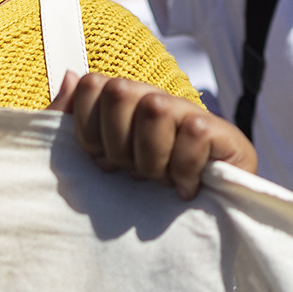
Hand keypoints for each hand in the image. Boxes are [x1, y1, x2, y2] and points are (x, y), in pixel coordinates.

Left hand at [51, 71, 257, 198]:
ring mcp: (189, 112)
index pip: (92, 86)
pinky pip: (193, 134)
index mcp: (126, 101)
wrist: (209, 215)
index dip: (89, 131)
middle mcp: (156, 98)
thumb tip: (71, 76)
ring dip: (154, 161)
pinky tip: (186, 187)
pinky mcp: (221, 130)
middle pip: (119, 92)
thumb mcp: (102, 160)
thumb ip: (74, 120)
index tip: (103, 160)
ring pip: (155, 109)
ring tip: (163, 180)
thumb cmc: (147, 186)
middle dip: (120, 146)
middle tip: (135, 171)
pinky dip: (185, 171)